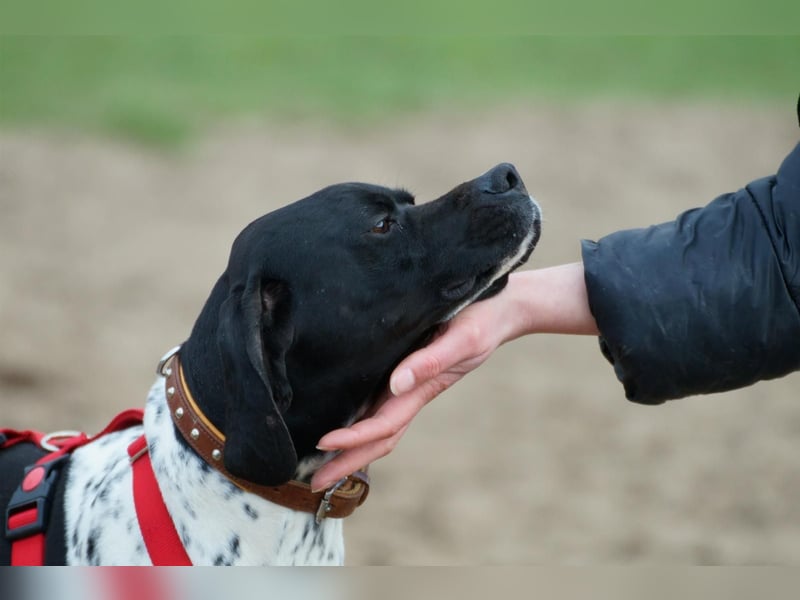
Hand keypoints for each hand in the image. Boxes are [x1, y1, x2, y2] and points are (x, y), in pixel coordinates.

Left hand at [310, 263, 596, 490]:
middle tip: (313, 484)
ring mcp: (411, 386)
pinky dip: (360, 426)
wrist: (502, 310)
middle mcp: (412, 393)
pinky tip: (340, 425)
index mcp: (422, 389)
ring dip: (352, 452)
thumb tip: (396, 383)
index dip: (353, 438)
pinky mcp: (408, 372)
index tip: (323, 443)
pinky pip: (381, 407)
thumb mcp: (461, 338)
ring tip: (320, 467)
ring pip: (379, 428)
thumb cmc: (482, 321)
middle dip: (346, 463)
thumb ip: (431, 360)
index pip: (383, 424)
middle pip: (378, 439)